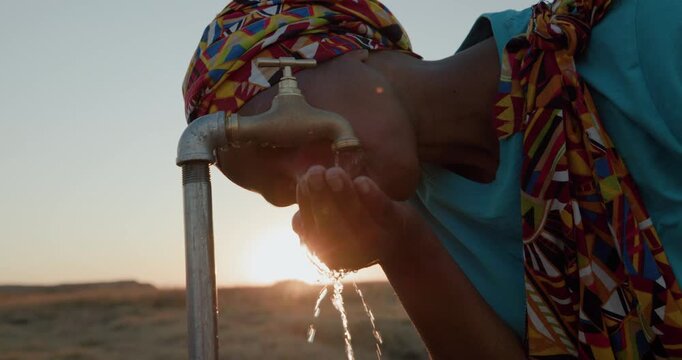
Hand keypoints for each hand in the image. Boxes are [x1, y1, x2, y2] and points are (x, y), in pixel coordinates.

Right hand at [293, 165, 421, 270]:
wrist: (396, 231)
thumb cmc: (353, 220)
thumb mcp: (328, 221)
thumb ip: (312, 218)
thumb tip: (297, 222)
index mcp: (329, 256)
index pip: (312, 231)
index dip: (306, 205)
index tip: (303, 181)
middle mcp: (353, 255)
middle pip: (331, 227)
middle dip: (321, 197)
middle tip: (315, 171)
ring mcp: (376, 242)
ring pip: (356, 220)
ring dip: (344, 195)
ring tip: (335, 172)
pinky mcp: (396, 226)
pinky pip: (382, 212)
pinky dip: (372, 197)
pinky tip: (361, 181)